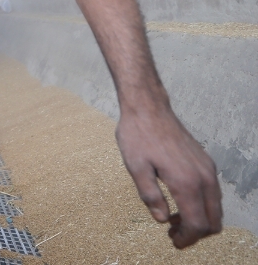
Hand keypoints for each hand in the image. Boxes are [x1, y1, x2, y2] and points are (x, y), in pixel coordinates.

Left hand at [116, 105, 221, 247]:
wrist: (149, 108)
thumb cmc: (138, 136)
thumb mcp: (135, 167)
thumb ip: (150, 196)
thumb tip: (161, 219)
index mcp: (186, 182)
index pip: (197, 224)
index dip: (187, 239)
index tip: (174, 242)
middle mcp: (203, 177)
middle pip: (214, 220)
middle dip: (196, 233)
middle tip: (174, 234)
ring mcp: (208, 169)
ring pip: (216, 207)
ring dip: (200, 219)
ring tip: (174, 219)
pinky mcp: (206, 163)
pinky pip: (212, 193)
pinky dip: (202, 205)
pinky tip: (180, 201)